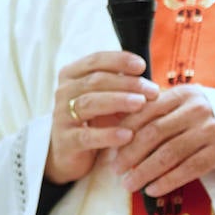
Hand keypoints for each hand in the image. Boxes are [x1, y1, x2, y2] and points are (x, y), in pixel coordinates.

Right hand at [48, 51, 158, 184]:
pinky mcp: (66, 141)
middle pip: (96, 81)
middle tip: (152, 90)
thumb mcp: (107, 99)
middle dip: (127, 83)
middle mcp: (64, 92)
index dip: (119, 60)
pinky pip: (87, 136)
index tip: (142, 66)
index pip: (95, 60)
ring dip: (118, 101)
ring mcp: (62, 116)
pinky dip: (108, 135)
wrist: (70, 154)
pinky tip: (128, 135)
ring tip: (140, 103)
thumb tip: (152, 85)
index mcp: (72, 75)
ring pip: (89, 103)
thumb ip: (123, 87)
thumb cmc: (94, 121)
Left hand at [111, 83, 214, 196]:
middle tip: (115, 169)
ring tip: (129, 184)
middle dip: (130, 153)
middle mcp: (197, 110)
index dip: (125, 131)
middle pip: (154, 133)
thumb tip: (121, 126)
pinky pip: (189, 169)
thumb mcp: (189, 102)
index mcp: (184, 94)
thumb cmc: (213, 113)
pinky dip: (168, 181)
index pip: (146, 112)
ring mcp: (211, 131)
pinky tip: (153, 190)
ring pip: (169, 154)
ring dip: (145, 171)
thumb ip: (162, 109)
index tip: (111, 146)